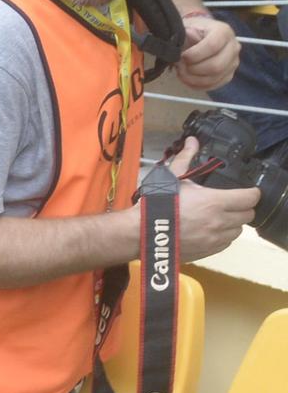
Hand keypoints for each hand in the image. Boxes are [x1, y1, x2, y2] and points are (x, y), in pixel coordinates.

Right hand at [167, 137, 259, 258]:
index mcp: (215, 201)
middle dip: (242, 208)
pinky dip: (223, 236)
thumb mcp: (172, 177)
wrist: (141, 232)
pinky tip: (210, 230)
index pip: (251, 197)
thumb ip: (186, 158)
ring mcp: (215, 238)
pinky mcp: (208, 251)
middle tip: (231, 204)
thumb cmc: (157, 203)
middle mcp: (220, 221)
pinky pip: (226, 243)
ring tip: (219, 218)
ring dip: (233, 223)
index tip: (247, 191)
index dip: (251, 192)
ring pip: (238, 230)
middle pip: (248, 215)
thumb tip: (191, 141)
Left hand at [174, 13, 239, 90]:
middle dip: (193, 69)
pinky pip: (213, 85)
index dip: (194, 55)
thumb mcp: (187, 28)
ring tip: (181, 71)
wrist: (198, 34)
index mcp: (224, 31)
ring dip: (192, 78)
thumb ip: (185, 37)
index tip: (182, 56)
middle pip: (215, 66)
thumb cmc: (192, 31)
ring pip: (214, 78)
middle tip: (180, 65)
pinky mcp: (228, 75)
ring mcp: (233, 62)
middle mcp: (233, 47)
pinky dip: (196, 85)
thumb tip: (182, 50)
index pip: (212, 46)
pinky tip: (187, 78)